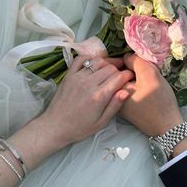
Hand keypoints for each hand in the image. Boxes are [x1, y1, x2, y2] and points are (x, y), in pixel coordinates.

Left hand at [0, 56, 132, 186]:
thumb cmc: (80, 128)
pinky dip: (90, 59)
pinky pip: (81, 59)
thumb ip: (115, 106)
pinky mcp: (69, 75)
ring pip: (97, 61)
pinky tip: (94, 65)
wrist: (55, 126)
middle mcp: (89, 83)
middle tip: (121, 75)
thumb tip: (126, 91)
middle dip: (119, 69)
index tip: (130, 77)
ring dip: (107, 63)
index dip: (128, 75)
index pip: (119, 77)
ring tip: (110, 69)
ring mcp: (77, 77)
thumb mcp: (101, 122)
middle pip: (110, 67)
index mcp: (99, 96)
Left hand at [120, 54, 186, 154]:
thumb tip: (126, 56)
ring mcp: (116, 103)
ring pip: (121, 81)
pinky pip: (124, 90)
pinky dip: (132, 87)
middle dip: (129, 70)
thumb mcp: (150, 75)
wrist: (167, 127)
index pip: (114, 66)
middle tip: (145, 77)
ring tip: (146, 84)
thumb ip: (136, 61)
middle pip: (116, 73)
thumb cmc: (159, 102)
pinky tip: (145, 91)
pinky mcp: (123, 107)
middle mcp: (111, 97)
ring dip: (131, 77)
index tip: (142, 69)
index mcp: (113, 89)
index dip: (129, 62)